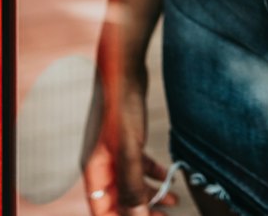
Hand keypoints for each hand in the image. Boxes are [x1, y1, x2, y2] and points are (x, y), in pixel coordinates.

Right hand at [80, 45, 179, 213]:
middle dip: (140, 213)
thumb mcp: (128, 150)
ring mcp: (115, 152)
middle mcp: (103, 164)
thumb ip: (130, 186)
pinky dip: (154, 175)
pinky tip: (169, 178)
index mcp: (95, 170)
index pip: (103, 209)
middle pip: (119, 200)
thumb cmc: (121, 106)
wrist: (125, 67)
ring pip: (132, 185)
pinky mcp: (128, 140)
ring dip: (150, 197)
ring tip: (171, 205)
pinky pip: (140, 167)